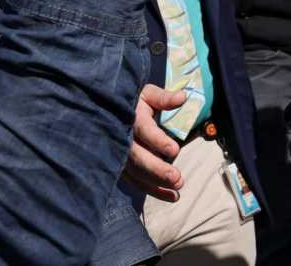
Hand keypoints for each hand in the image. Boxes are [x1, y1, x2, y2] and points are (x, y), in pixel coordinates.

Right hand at [122, 84, 186, 201]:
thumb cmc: (134, 101)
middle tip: (177, 178)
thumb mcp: (147, 94)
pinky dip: (154, 191)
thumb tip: (182, 97)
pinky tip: (172, 196)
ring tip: (178, 187)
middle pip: (137, 158)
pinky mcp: (120, 167)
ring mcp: (118, 155)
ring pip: (135, 173)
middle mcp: (121, 139)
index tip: (175, 150)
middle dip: (157, 170)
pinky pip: (136, 181)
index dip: (158, 141)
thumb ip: (164, 98)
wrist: (108, 110)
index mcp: (130, 117)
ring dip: (156, 184)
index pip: (143, 131)